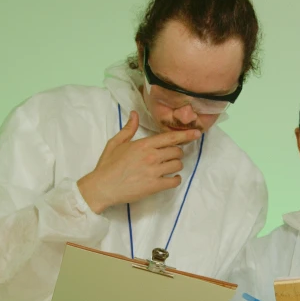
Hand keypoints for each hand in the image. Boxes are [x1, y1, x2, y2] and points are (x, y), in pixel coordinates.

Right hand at [78, 111, 200, 213]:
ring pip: (177, 165)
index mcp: (143, 144)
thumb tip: (135, 113)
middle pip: (177, 151)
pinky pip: (174, 181)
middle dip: (176, 153)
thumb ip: (129, 128)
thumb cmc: (108, 165)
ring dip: (176, 165)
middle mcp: (151, 156)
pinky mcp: (155, 186)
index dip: (186, 135)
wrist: (102, 187)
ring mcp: (154, 172)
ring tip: (168, 167)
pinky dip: (175, 179)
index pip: (170, 137)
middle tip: (169, 156)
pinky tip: (170, 178)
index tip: (196, 133)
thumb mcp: (116, 143)